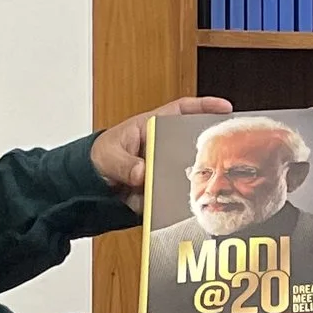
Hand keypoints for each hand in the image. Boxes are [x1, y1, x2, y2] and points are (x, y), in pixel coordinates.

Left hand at [90, 95, 232, 212]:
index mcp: (150, 127)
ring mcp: (161, 168)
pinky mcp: (158, 189)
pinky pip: (170, 196)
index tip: (224, 107)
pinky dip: (170, 202)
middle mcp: (160, 146)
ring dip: (187, 182)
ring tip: (192, 189)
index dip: (205, 106)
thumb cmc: (99, 158)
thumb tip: (142, 173)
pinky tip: (168, 207)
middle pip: (190, 143)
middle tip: (219, 154)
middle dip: (206, 149)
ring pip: (184, 173)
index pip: (181, 110)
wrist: (88, 184)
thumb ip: (124, 164)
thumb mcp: (109, 156)